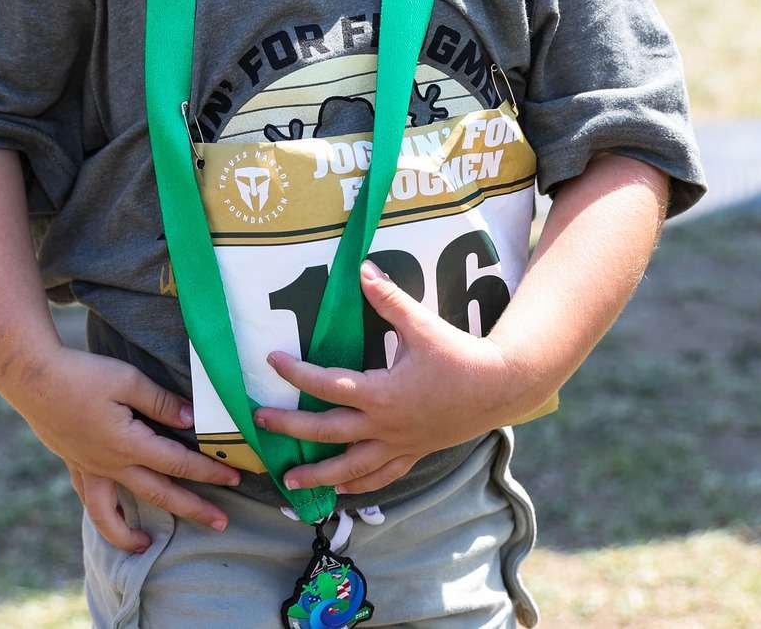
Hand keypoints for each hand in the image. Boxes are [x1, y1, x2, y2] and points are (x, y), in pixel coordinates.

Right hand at [3, 346, 242, 552]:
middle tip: (222, 524)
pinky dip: (102, 515)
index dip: (209, 471)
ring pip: (112, 514)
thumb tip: (192, 420)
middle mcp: (110, 464)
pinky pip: (90, 499)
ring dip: (130, 533)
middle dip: (193, 509)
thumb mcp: (127, 379)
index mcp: (128, 443)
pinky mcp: (73, 463)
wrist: (30, 376)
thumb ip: (161, 402)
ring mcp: (89, 467)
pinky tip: (112, 517)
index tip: (235, 478)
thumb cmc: (81, 373)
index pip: (178, 463)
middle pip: (158, 494)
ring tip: (145, 545)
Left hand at [253, 260, 523, 495]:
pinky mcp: (413, 453)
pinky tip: (341, 491)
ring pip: (351, 468)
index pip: (328, 385)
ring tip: (288, 482)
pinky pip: (381, 476)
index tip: (273, 360)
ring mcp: (399, 445)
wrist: (500, 388)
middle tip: (259, 422)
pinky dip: (358, 485)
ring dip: (318, 476)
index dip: (297, 373)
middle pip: (328, 432)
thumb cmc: (460, 356)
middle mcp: (385, 426)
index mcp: (382, 394)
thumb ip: (390, 300)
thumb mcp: (423, 325)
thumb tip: (363, 270)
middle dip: (290, 428)